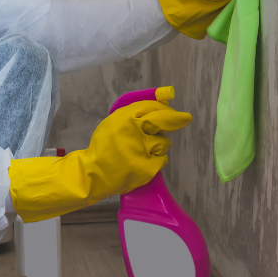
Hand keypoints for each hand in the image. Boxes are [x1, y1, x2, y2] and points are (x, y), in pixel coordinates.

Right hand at [8, 91, 191, 221]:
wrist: (93, 173)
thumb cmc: (105, 146)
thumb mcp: (114, 122)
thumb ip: (135, 112)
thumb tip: (162, 103)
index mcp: (125, 118)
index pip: (152, 107)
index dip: (165, 107)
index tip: (173, 109)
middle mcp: (136, 132)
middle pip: (164, 121)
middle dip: (176, 119)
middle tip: (185, 118)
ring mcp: (142, 151)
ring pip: (164, 142)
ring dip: (159, 144)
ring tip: (145, 149)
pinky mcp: (147, 168)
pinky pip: (162, 159)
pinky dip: (156, 159)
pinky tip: (144, 161)